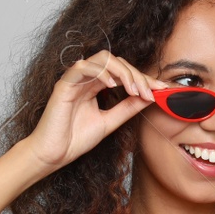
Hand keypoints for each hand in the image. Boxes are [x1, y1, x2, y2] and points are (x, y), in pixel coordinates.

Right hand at [24, 50, 171, 172]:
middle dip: (137, 75)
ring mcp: (75, 79)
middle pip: (117, 62)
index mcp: (96, 86)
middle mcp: (86, 79)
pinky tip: (112, 85)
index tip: (162, 88)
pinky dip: (100, 72)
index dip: (144, 78)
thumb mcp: (109, 122)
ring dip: (123, 72)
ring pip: (103, 59)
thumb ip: (127, 108)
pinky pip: (83, 67)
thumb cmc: (75, 139)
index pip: (123, 73)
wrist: (53, 154)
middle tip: (149, 92)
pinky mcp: (64, 84)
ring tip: (134, 90)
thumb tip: (148, 97)